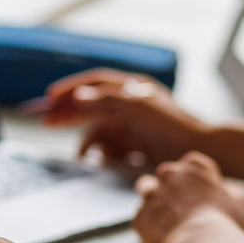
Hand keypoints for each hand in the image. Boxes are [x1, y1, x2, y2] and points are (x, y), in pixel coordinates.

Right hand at [43, 68, 210, 165]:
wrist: (197, 149)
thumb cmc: (171, 125)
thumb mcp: (136, 106)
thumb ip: (106, 99)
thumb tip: (79, 96)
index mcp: (131, 88)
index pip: (94, 83)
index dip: (71, 88)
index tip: (50, 97)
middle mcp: (130, 104)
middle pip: (91, 105)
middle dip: (69, 113)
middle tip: (46, 121)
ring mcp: (133, 125)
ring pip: (99, 129)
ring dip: (87, 140)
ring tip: (80, 154)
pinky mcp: (136, 144)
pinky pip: (110, 146)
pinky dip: (101, 152)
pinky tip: (97, 159)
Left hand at [133, 152, 243, 242]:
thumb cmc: (226, 224)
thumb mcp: (242, 203)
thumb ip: (232, 191)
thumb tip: (227, 192)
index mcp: (193, 168)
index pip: (192, 163)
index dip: (197, 178)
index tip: (201, 192)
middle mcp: (169, 176)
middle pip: (167, 174)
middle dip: (173, 186)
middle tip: (183, 204)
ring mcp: (151, 195)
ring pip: (146, 187)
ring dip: (154, 197)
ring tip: (164, 214)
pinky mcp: (140, 216)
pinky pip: (140, 215)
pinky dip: (148, 221)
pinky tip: (160, 232)